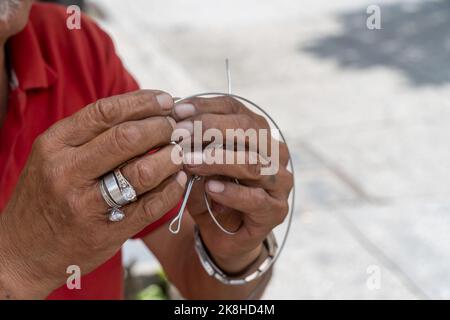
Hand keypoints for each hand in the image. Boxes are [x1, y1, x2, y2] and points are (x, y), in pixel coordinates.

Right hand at [0, 90, 185, 298]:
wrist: (20, 254)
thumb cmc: (44, 197)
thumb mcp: (53, 157)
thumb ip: (90, 135)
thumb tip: (144, 112)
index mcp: (54, 145)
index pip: (105, 112)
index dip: (142, 102)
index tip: (165, 100)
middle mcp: (67, 172)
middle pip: (128, 138)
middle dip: (161, 128)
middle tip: (175, 129)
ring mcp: (86, 205)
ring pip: (142, 171)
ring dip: (171, 158)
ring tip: (179, 153)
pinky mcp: (106, 232)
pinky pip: (150, 206)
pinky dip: (172, 190)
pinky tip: (178, 180)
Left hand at [172, 97, 292, 273]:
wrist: (224, 234)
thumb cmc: (210, 192)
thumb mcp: (197, 164)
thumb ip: (192, 144)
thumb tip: (174, 121)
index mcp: (257, 133)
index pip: (235, 109)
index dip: (206, 106)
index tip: (177, 110)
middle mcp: (274, 152)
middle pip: (248, 130)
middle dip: (210, 128)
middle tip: (180, 134)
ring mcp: (280, 181)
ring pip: (253, 163)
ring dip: (218, 159)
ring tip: (189, 161)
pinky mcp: (276, 210)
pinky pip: (255, 198)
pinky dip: (231, 192)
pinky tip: (210, 188)